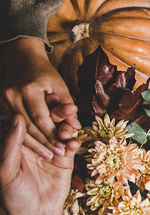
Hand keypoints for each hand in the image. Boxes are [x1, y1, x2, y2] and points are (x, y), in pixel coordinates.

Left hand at [0, 114, 79, 214]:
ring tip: (70, 127)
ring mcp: (51, 151)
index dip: (36, 107)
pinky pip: (72, 145)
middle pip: (47, 122)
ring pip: (61, 131)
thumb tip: (17, 117)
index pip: (27, 119)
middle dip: (57, 113)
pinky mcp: (65, 160)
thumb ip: (11, 144)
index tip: (45, 97)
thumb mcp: (7, 169)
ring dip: (67, 126)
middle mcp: (35, 144)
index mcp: (17, 144)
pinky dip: (74, 141)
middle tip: (67, 105)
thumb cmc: (14, 195)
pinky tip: (73, 142)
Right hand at [2, 38, 79, 157]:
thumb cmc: (44, 73)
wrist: (22, 59)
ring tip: (47, 153)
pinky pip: (12, 125)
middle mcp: (13, 95)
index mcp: (29, 89)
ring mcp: (3, 100)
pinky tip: (34, 146)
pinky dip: (23, 136)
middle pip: (28, 126)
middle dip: (43, 143)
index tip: (62, 147)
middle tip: (55, 154)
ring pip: (18, 128)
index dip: (51, 135)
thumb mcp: (59, 85)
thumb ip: (67, 105)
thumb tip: (76, 126)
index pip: (40, 118)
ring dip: (33, 143)